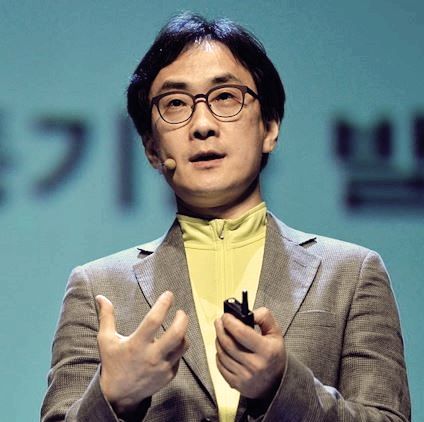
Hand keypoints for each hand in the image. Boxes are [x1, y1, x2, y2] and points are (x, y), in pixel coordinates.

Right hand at [96, 291, 188, 414]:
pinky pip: (179, 357)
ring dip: (183, 332)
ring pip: (183, 345)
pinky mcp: (169, 375)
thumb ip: (106, 317)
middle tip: (180, 312)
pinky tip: (171, 344)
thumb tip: (101, 297)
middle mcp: (152, 356)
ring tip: (179, 325)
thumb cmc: (113, 363)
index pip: (154, 320)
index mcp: (136, 345)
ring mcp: (162, 367)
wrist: (119, 395)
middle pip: (176, 334)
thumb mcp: (106, 340)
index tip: (168, 294)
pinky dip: (177, 348)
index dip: (163, 304)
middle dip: (182, 319)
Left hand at [214, 307, 285, 398]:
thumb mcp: (276, 332)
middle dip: (220, 328)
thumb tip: (248, 312)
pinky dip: (219, 354)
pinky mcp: (236, 383)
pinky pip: (220, 365)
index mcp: (266, 350)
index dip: (230, 322)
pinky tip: (223, 348)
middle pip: (228, 343)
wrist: (276, 382)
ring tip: (221, 333)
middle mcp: (255, 365)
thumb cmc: (274, 353)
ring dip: (218, 340)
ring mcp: (244, 376)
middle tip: (219, 321)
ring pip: (222, 353)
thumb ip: (264, 317)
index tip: (226, 315)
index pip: (241, 333)